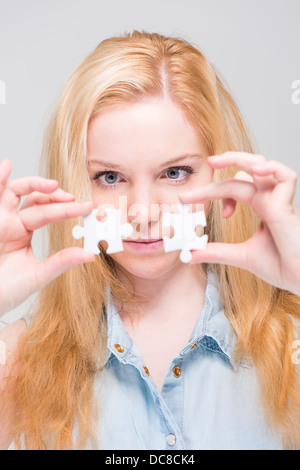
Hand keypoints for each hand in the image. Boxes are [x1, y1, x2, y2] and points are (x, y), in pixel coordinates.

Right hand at [0, 158, 94, 316]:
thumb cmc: (5, 291)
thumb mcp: (37, 275)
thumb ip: (61, 262)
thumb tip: (90, 254)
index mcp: (23, 231)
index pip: (47, 212)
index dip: (66, 209)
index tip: (87, 207)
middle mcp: (10, 221)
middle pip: (32, 197)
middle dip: (52, 194)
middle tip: (70, 197)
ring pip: (13, 191)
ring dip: (31, 182)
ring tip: (50, 184)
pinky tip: (5, 166)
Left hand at [179, 151, 299, 295]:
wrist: (299, 279)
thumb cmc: (281, 265)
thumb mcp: (240, 255)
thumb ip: (216, 252)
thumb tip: (190, 254)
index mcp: (261, 206)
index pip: (234, 187)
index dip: (211, 191)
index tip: (188, 202)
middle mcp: (269, 199)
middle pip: (242, 173)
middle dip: (217, 172)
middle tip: (194, 180)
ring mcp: (279, 200)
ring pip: (261, 166)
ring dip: (238, 159)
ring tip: (214, 161)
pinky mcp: (288, 206)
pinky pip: (286, 176)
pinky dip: (271, 168)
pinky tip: (253, 172)